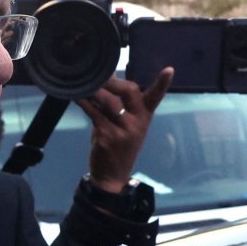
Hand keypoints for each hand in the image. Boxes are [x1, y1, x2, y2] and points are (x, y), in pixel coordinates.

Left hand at [75, 68, 172, 192]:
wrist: (112, 175)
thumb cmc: (118, 145)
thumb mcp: (125, 125)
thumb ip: (119, 106)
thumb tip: (103, 81)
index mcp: (144, 117)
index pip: (156, 98)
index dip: (162, 84)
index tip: (169, 70)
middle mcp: (137, 122)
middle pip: (130, 92)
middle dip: (114, 81)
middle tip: (101, 75)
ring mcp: (123, 130)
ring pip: (108, 101)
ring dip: (94, 91)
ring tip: (84, 84)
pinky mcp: (108, 136)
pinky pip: (94, 113)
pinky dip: (84, 103)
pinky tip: (77, 97)